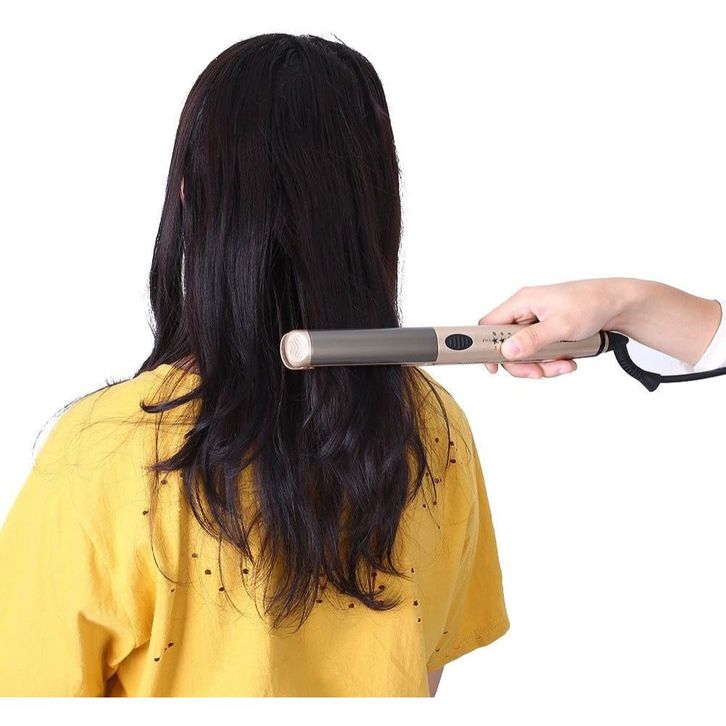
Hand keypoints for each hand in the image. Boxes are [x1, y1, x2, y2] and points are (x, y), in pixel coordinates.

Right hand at [478, 279, 629, 378]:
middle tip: (539, 372)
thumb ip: (533, 339)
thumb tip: (508, 350)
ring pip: (524, 353)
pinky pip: (538, 353)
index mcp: (522, 301)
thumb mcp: (562, 325)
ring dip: (542, 365)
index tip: (493, 366)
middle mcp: (525, 311)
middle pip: (507, 345)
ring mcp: (535, 322)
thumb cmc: (592, 304)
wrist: (618, 304)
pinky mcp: (546, 332)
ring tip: (563, 364)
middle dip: (524, 363)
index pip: (489, 325)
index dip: (486, 347)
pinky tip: (567, 359)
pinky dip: (551, 361)